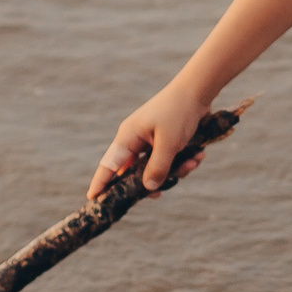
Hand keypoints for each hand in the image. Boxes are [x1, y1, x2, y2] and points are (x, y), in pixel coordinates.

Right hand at [88, 85, 213, 199]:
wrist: (198, 91)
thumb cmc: (178, 112)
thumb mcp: (168, 142)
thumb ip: (158, 166)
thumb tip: (148, 189)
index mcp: (128, 137)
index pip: (109, 165)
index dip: (101, 183)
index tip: (92, 199)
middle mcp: (136, 141)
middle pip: (135, 173)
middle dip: (153, 182)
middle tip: (160, 194)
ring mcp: (151, 142)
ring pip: (157, 170)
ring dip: (176, 171)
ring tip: (193, 162)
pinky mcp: (166, 142)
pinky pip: (171, 162)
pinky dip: (184, 162)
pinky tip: (199, 155)